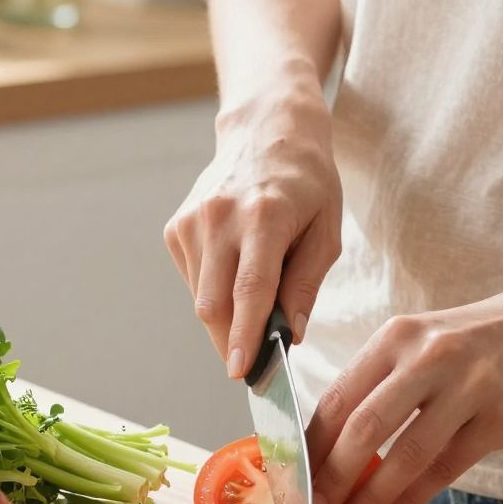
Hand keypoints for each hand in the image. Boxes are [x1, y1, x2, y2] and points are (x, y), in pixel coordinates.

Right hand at [164, 84, 342, 377]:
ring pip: (200, 297)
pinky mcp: (176, 226)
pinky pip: (193, 279)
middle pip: (214, 303)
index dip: (243, 337)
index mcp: (264, 216)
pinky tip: (235, 269)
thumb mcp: (326, 230)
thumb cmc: (307, 182)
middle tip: (253, 360)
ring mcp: (192, 220)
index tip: (240, 373)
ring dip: (225, 316)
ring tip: (255, 298)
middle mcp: (220, 217)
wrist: (267, 130)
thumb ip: (306, 284)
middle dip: (230, 341)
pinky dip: (214, 291)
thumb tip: (292, 334)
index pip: (250, 291)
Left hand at [307, 281, 502, 503]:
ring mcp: (468, 387)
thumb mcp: (423, 340)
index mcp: (397, 336)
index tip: (290, 480)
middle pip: (363, 428)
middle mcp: (428, 357)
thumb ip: (381, 381)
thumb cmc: (481, 338)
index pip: (338, 398)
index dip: (309, 446)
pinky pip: (445, 468)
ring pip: (405, 455)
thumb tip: (329, 443)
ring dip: (369, 497)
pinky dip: (411, 499)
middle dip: (329, 478)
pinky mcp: (502, 418)